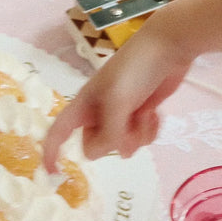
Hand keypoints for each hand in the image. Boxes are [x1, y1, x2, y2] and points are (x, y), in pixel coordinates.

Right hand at [42, 21, 192, 167]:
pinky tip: (155, 115)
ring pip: (122, 145)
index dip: (52, 152)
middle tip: (130, 124)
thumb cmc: (135, 69)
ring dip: (136, 136)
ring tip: (146, 116)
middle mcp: (99, 112)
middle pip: (97, 146)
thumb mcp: (116, 101)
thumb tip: (111, 152)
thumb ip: (109, 131)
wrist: (169, 48)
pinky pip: (141, 138)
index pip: (58, 132)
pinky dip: (149, 131)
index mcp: (84, 105)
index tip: (54, 173)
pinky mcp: (142, 114)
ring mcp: (122, 114)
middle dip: (115, 142)